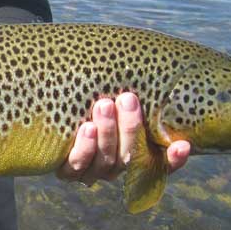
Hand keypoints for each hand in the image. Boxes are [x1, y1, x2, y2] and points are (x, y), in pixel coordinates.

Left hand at [56, 92, 189, 185]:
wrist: (46, 109)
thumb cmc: (87, 97)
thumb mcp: (109, 95)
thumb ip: (128, 92)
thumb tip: (145, 59)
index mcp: (131, 154)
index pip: (160, 163)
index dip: (174, 159)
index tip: (184, 145)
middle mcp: (115, 166)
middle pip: (130, 156)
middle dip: (130, 127)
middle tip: (127, 98)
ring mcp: (91, 171)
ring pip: (106, 159)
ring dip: (108, 132)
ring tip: (103, 105)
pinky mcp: (66, 171)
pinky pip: (77, 164)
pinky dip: (84, 147)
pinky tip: (87, 128)